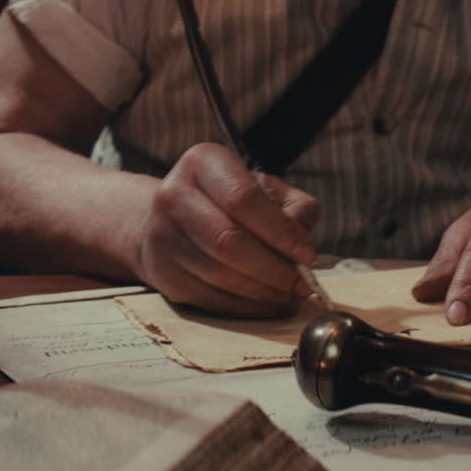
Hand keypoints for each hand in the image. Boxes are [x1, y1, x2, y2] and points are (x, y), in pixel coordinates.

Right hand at [131, 143, 320, 316]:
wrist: (170, 221)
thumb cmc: (228, 203)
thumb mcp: (266, 189)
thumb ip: (295, 208)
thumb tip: (303, 247)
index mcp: (203, 163)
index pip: (244, 199)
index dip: (281, 231)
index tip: (307, 255)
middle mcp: (174, 195)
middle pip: (229, 240)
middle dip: (274, 269)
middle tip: (301, 284)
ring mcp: (162, 236)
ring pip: (220, 275)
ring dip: (263, 292)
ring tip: (289, 296)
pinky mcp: (162, 273)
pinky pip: (209, 298)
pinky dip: (245, 307)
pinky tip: (267, 304)